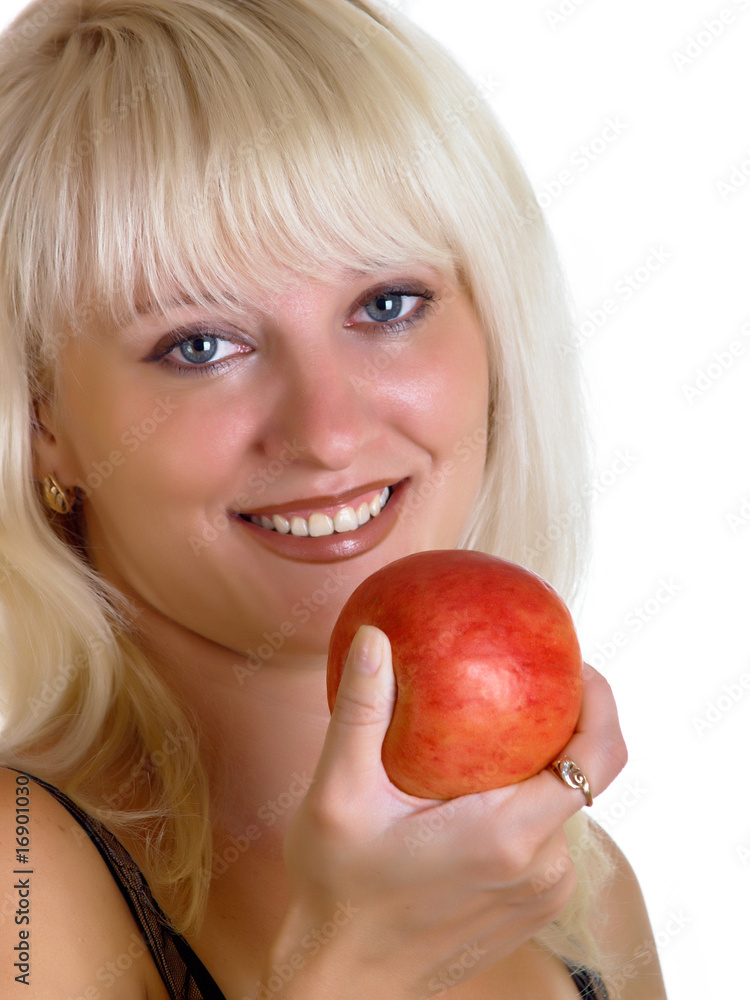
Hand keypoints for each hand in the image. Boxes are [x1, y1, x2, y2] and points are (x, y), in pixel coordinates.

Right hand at [262, 626, 625, 998]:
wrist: (345, 982)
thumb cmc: (338, 892)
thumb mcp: (339, 795)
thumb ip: (362, 712)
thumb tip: (377, 636)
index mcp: (508, 835)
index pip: (598, 758)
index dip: (601, 703)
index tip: (576, 664)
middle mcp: (541, 868)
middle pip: (582, 774)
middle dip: (557, 722)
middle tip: (514, 680)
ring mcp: (542, 893)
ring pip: (561, 804)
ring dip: (534, 764)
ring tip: (487, 729)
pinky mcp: (532, 907)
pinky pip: (546, 836)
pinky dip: (525, 800)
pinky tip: (476, 783)